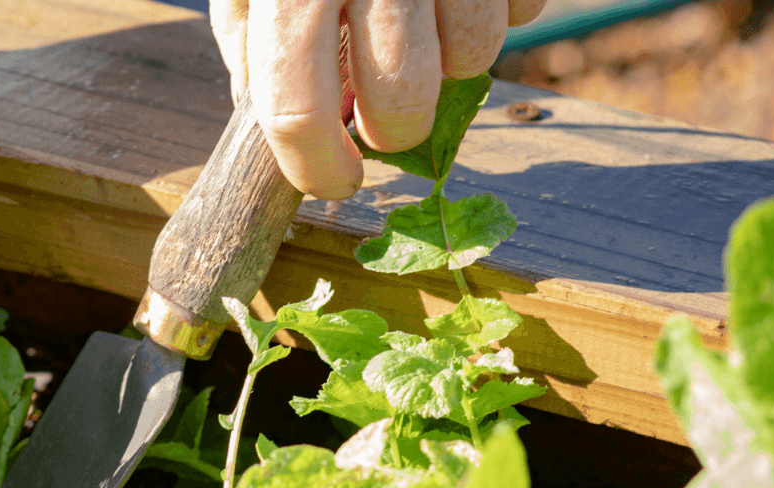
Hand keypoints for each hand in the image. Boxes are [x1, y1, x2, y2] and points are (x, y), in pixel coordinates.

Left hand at [209, 0, 546, 199]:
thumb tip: (276, 122)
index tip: (335, 183)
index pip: (293, 107)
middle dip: (395, 130)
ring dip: (452, 65)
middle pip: (399, 103)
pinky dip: (496, 12)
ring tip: (423, 24)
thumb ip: (255, 39)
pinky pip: (519, 11)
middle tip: (385, 113)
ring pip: (472, 62)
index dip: (315, 167)